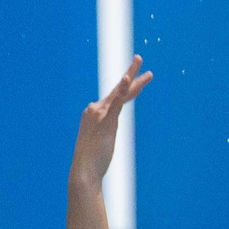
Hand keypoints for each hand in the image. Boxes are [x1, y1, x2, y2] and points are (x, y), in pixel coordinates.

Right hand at [72, 55, 151, 183]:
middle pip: (118, 89)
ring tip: (145, 67)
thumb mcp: (97, 144)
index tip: (138, 81)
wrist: (83, 170)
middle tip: (139, 58)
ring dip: (134, 78)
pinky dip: (123, 88)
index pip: (115, 98)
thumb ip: (102, 136)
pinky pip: (117, 100)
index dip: (127, 89)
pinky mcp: (106, 119)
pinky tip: (128, 78)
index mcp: (93, 114)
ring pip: (121, 92)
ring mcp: (100, 113)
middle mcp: (95, 109)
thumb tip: (103, 140)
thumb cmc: (90, 162)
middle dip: (131, 74)